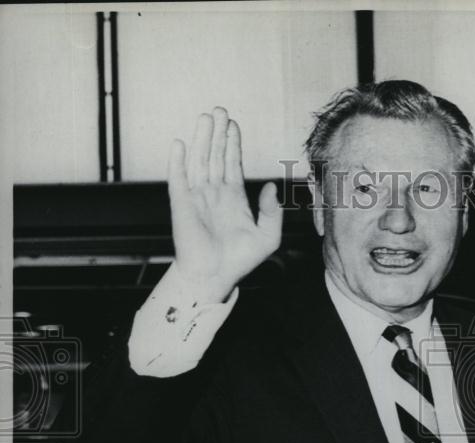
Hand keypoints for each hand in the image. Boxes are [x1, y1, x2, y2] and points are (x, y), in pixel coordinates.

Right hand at [168, 106, 282, 303]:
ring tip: (206, 117)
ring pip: (199, 161)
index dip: (233, 143)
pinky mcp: (182, 204)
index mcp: (233, 199)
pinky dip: (178, 161)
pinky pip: (178, 179)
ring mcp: (197, 197)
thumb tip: (269, 185)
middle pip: (215, 156)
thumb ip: (273, 212)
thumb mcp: (268, 237)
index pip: (232, 163)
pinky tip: (180, 143)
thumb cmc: (240, 262)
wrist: (215, 276)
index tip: (233, 124)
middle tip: (220, 110)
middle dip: (218, 133)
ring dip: (202, 139)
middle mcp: (214, 194)